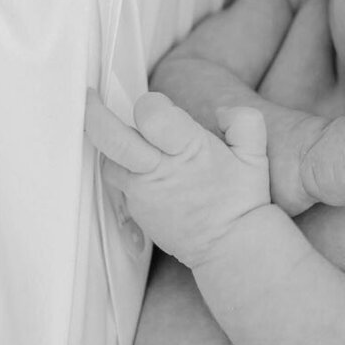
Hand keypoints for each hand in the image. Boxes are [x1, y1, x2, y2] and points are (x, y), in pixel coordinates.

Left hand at [84, 91, 271, 266]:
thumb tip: (219, 112)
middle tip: (89, 99)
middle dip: (95, 115)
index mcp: (189, 149)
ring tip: (129, 142)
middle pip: (112, 139)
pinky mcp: (137, 209)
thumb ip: (243, 121)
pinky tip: (139, 170)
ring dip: (114, 148)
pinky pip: (118, 185)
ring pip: (109, 161)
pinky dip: (124, 173)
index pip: (152, 114)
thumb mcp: (255, 153)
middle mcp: (160, 170)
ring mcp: (144, 192)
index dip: (152, 105)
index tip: (160, 107)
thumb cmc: (241, 199)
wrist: (231, 245)